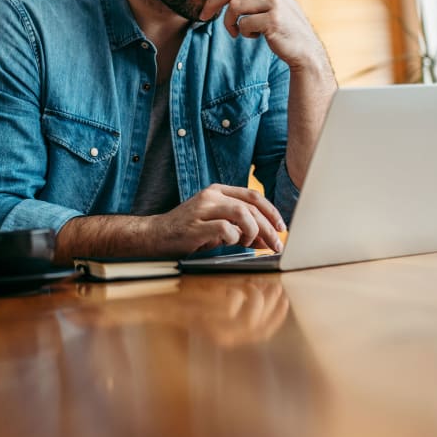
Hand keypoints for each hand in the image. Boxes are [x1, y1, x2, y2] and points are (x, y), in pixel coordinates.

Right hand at [148, 184, 285, 256]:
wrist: (155, 236)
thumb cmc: (187, 232)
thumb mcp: (218, 228)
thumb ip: (242, 231)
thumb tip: (266, 240)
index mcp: (217, 191)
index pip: (253, 196)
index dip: (271, 211)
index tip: (281, 228)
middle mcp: (211, 196)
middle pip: (251, 206)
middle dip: (268, 227)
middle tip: (276, 244)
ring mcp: (202, 209)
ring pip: (241, 213)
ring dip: (253, 231)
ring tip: (250, 243)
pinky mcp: (195, 226)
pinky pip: (226, 229)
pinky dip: (235, 238)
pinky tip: (231, 244)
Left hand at [192, 0, 324, 68]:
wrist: (303, 47)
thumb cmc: (279, 25)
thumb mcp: (266, 2)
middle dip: (212, 2)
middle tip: (203, 16)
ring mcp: (275, 1)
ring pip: (234, 7)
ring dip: (229, 23)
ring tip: (236, 31)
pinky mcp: (273, 19)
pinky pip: (244, 24)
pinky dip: (243, 33)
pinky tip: (254, 37)